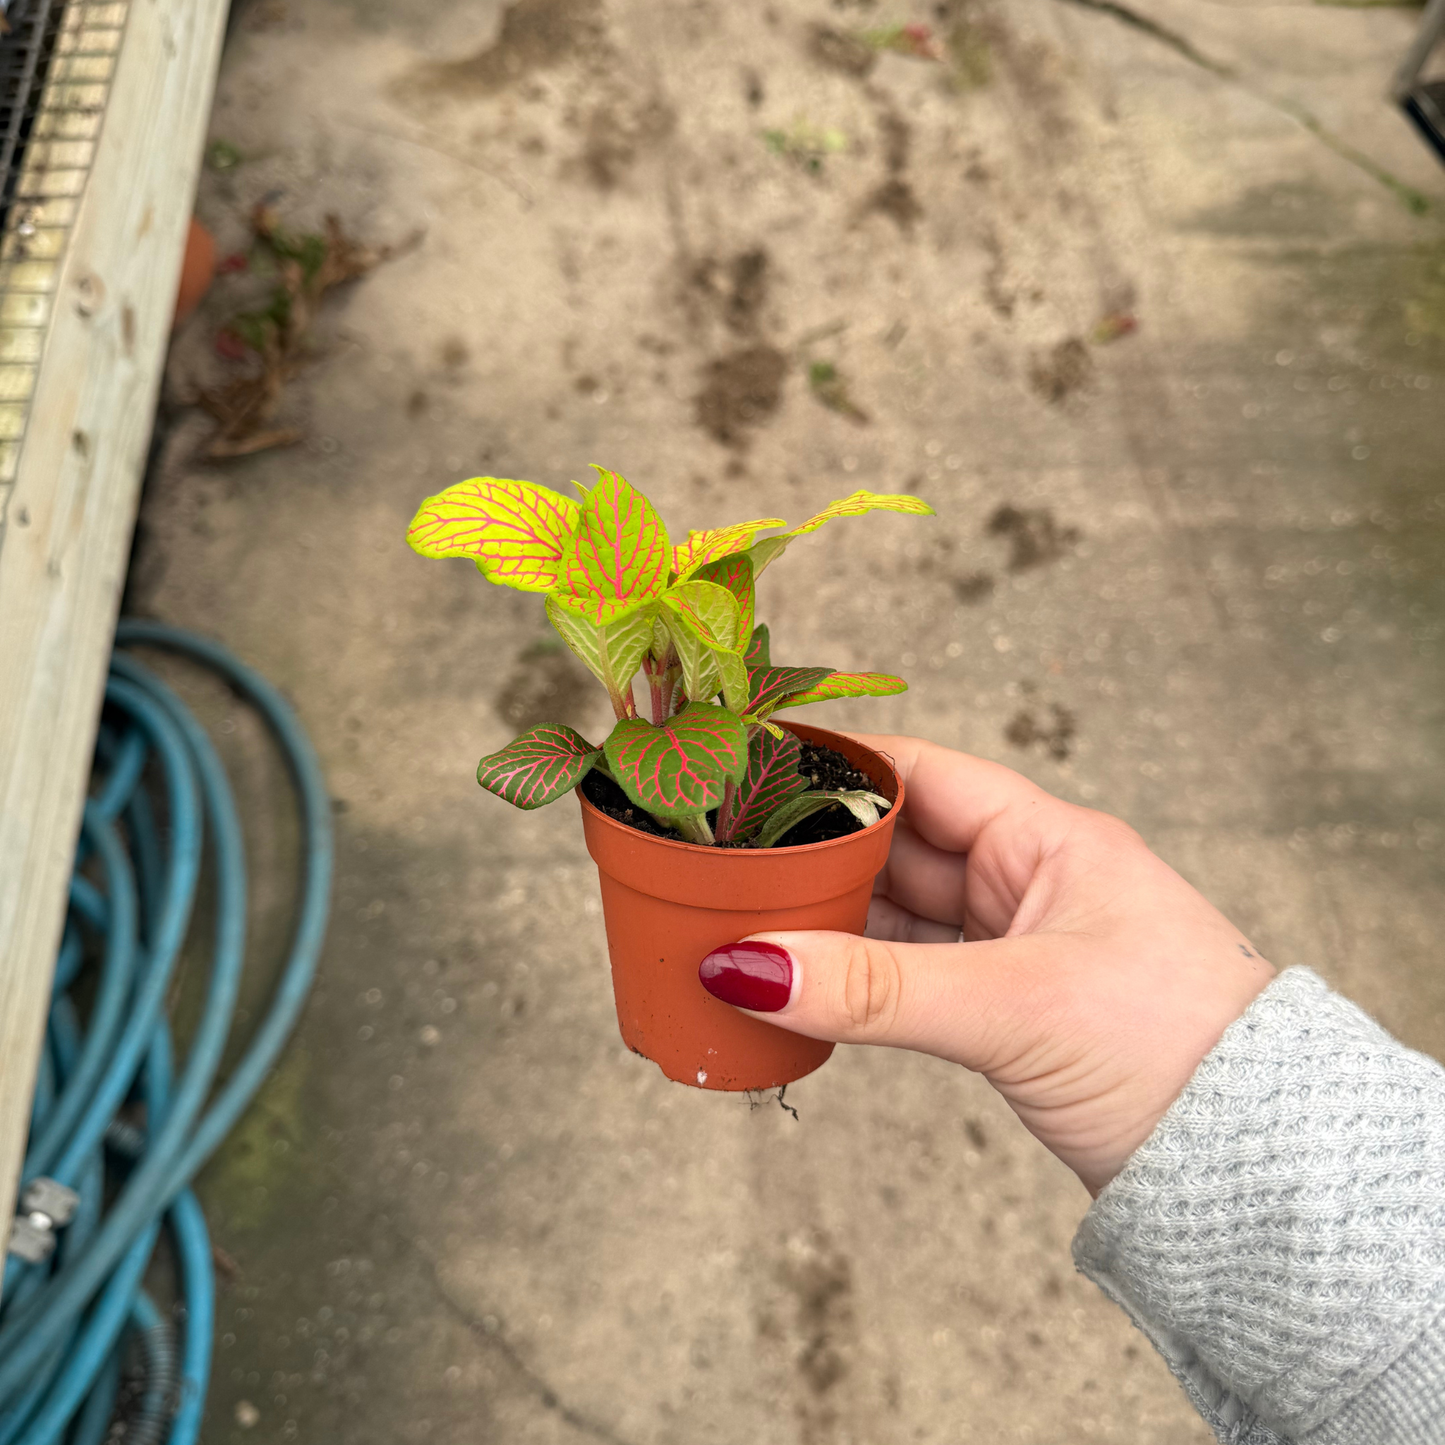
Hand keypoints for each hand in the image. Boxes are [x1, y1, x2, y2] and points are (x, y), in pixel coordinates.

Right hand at [699, 736, 1274, 1195]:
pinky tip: (801, 981)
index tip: (757, 768)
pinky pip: (911, 975)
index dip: (838, 767)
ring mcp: (1017, 948)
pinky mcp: (1009, 1012)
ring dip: (829, 921)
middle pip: (898, 847)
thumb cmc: (1173, 1052)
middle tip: (727, 857)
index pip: (922, 774)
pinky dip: (858, 978)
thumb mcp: (1012, 1005)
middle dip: (817, 852)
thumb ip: (875, 989)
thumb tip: (749, 967)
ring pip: (899, 916)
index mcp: (1050, 840)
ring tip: (742, 920)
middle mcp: (1030, 882)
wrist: (1256, 1172)